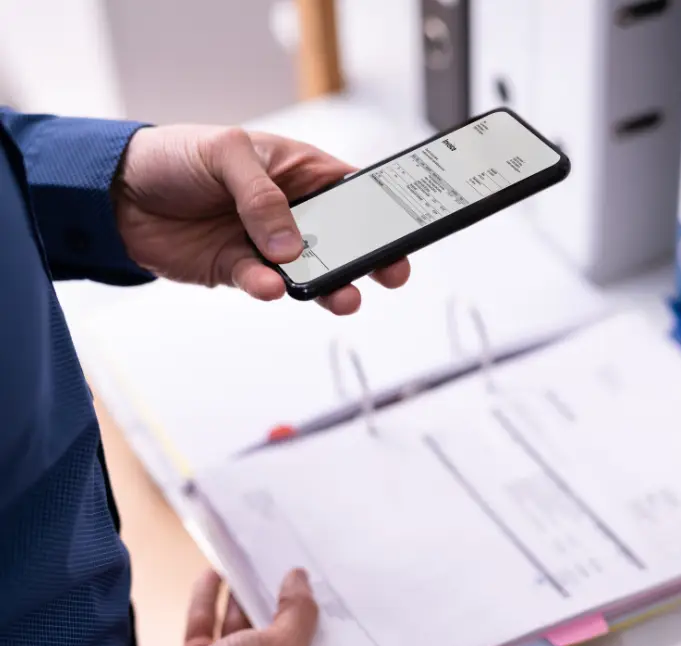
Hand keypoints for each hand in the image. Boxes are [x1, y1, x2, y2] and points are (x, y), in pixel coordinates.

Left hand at [113, 125, 410, 313]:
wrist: (116, 193)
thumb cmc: (176, 155)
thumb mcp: (226, 153)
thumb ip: (262, 197)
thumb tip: (290, 243)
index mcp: (300, 172)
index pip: (352, 192)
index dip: (382, 211)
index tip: (404, 230)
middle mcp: (291, 212)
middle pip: (344, 239)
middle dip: (369, 258)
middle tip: (390, 272)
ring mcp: (267, 245)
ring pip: (311, 272)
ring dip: (328, 285)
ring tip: (343, 295)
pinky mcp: (240, 271)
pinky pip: (262, 284)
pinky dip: (268, 288)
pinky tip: (269, 285)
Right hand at [134, 568, 317, 645]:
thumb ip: (298, 613)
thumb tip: (301, 577)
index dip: (324, 620)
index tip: (330, 586)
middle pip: (279, 634)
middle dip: (284, 600)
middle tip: (292, 563)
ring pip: (240, 625)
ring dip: (244, 595)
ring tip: (255, 559)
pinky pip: (205, 623)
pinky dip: (209, 598)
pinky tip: (215, 569)